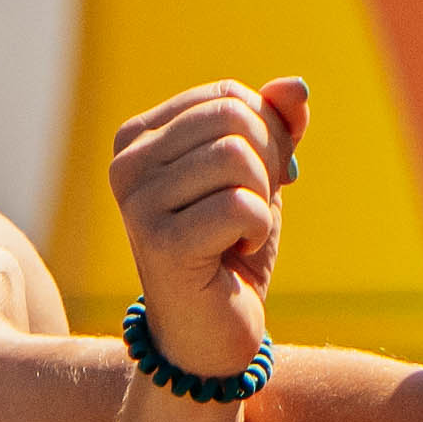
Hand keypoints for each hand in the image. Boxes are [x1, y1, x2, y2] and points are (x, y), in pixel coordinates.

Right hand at [106, 76, 306, 384]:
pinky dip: (257, 231)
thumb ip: (276, 126)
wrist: (212, 335)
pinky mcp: (159, 241)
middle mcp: (126, 162)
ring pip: (238, 159)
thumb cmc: (230, 250)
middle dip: (266, 165)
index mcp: (138, 136)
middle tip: (246, 213)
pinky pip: (241, 206)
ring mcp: (136, 202)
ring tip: (235, 235)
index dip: (265, 135)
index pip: (227, 94)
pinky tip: (231, 256)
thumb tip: (295, 86)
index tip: (250, 184)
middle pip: (234, 118)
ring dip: (260, 202)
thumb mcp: (259, 177)